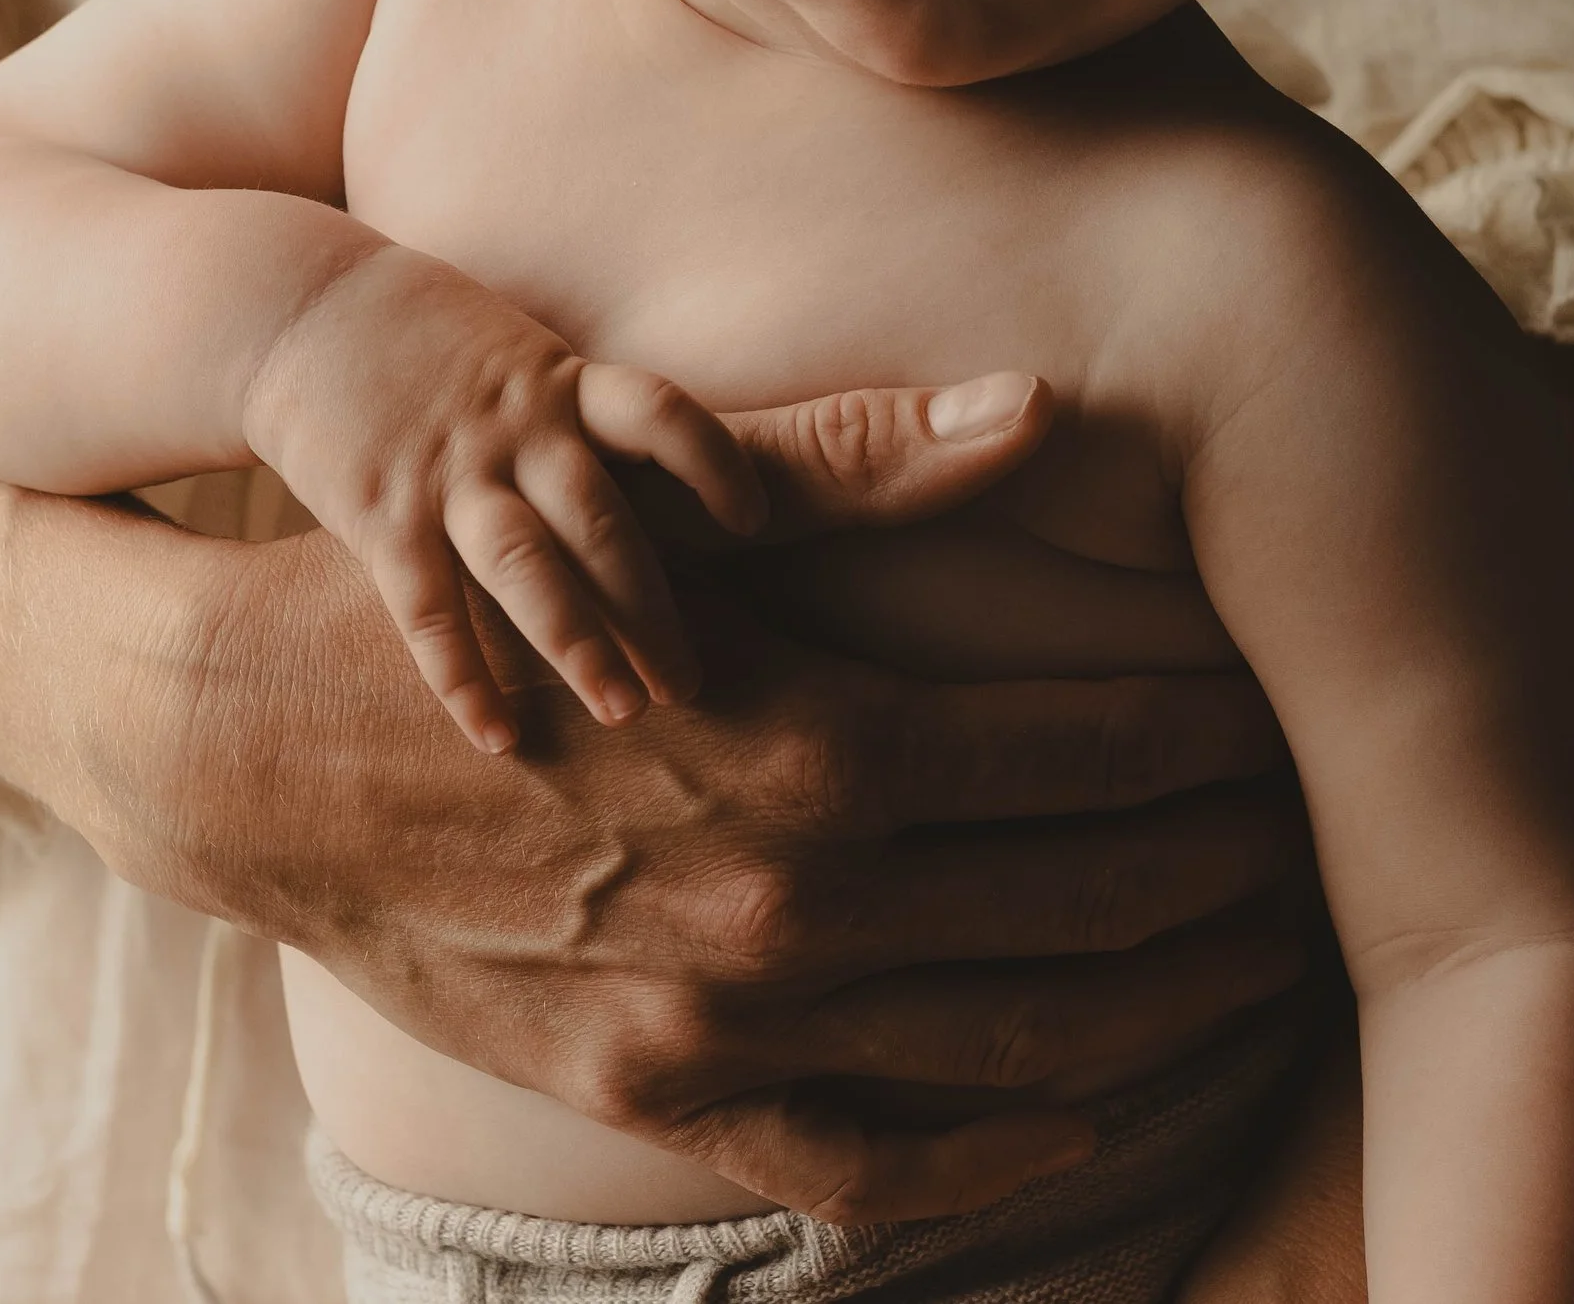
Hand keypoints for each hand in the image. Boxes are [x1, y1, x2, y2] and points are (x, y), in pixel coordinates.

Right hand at [81, 379, 1303, 1224]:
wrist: (269, 752)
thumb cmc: (493, 604)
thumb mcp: (666, 517)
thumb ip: (869, 468)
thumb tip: (1045, 408)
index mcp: (825, 748)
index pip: (1100, 762)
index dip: (1217, 750)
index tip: (1282, 736)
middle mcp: (796, 907)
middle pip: (1091, 908)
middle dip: (1226, 878)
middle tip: (1303, 850)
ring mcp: (725, 1024)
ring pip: (1017, 1048)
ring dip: (1164, 1008)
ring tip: (1252, 965)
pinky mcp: (655, 1097)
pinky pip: (867, 1165)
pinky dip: (996, 1154)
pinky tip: (1088, 1114)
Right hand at [240, 244, 766, 751]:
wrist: (298, 309)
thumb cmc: (434, 347)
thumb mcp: (526, 360)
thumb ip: (591, 424)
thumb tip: (684, 496)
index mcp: (561, 387)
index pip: (660, 414)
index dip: (712, 464)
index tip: (753, 521)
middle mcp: (514, 432)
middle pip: (602, 522)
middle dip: (653, 608)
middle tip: (692, 687)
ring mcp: (447, 474)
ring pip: (525, 567)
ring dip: (578, 645)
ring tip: (624, 715)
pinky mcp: (379, 514)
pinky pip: (427, 608)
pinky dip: (462, 677)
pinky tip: (497, 736)